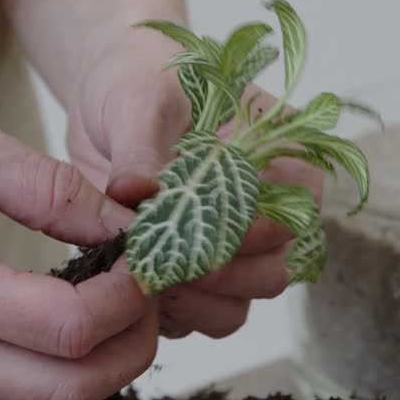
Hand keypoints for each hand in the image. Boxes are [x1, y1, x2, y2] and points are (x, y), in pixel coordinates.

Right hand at [0, 110, 157, 399]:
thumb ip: (44, 184)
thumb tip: (121, 224)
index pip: (69, 325)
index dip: (129, 296)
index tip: (144, 256)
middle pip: (70, 389)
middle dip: (132, 342)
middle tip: (146, 289)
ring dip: (103, 364)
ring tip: (115, 302)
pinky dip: (60, 372)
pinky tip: (67, 321)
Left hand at [67, 27, 324, 338]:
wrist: (104, 102)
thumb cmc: (139, 82)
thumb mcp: (139, 101)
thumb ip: (142, 147)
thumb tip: (134, 191)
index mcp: (281, 159)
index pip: (295, 215)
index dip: (253, 236)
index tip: (201, 236)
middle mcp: (265, 212)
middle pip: (273, 273)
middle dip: (222, 279)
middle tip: (169, 266)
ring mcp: (230, 248)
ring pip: (237, 306)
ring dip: (195, 304)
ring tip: (148, 280)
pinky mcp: (191, 273)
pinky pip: (194, 316)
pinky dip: (168, 314)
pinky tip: (132, 288)